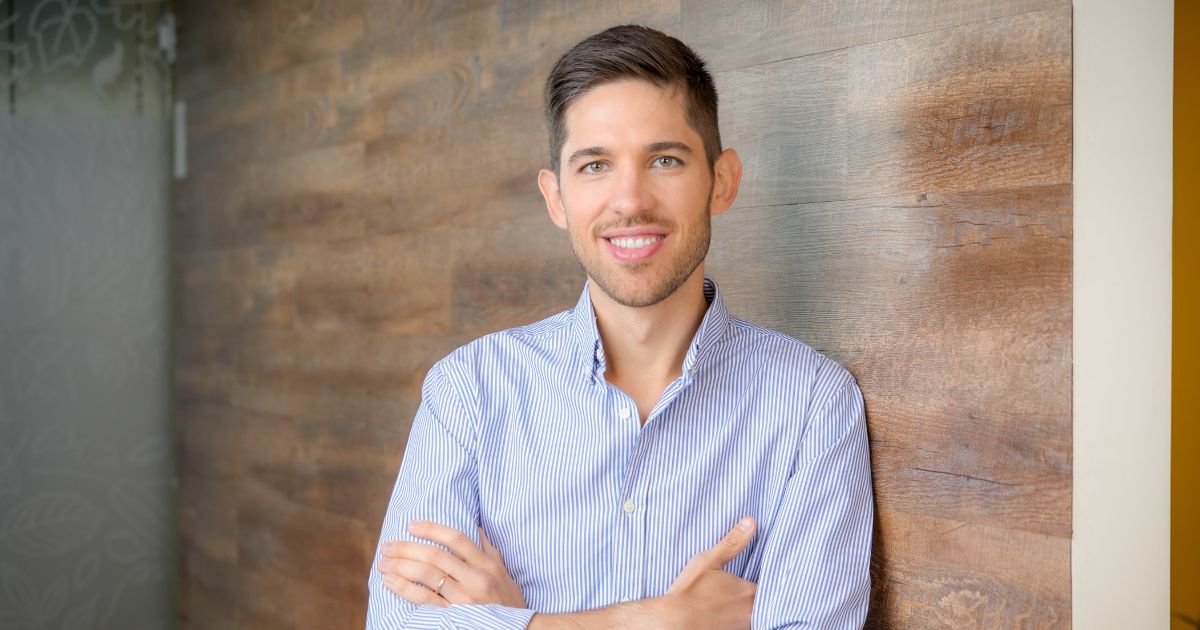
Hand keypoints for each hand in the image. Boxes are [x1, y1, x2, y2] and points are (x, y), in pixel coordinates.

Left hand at [377, 521, 526, 607]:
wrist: (516, 629)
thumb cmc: (507, 600)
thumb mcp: (503, 572)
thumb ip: (488, 549)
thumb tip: (474, 527)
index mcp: (486, 564)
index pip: (456, 539)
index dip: (432, 529)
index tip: (411, 525)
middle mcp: (475, 578)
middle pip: (436, 556)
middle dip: (407, 548)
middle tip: (387, 546)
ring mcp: (464, 598)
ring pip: (427, 575)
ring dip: (401, 566)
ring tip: (384, 562)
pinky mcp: (454, 615)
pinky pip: (425, 599)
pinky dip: (405, 589)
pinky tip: (390, 582)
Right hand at [661, 516, 757, 628]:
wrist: (674, 623)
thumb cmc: (690, 593)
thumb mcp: (708, 560)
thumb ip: (733, 542)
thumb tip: (751, 522)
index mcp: (749, 592)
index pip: (769, 584)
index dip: (765, 578)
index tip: (757, 573)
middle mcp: (751, 612)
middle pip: (764, 600)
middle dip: (757, 593)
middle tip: (744, 585)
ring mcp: (743, 626)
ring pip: (754, 613)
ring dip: (748, 606)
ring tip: (734, 598)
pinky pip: (744, 624)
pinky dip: (739, 617)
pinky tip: (727, 611)